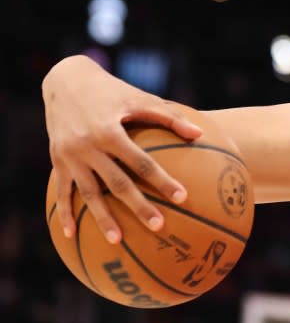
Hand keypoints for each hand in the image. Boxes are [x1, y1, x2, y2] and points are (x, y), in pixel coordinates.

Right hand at [43, 54, 202, 242]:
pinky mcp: (57, 161)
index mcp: (110, 132)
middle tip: (158, 227)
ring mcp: (69, 156)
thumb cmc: (111, 91)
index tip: (182, 198)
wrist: (65, 80)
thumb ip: (169, 117)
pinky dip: (64, 213)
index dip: (162, 180)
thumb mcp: (139, 98)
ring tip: (117, 241)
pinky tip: (70, 235)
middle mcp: (88, 146)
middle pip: (117, 183)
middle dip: (137, 206)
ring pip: (89, 193)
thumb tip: (199, 134)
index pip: (141, 162)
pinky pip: (62, 191)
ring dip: (102, 218)